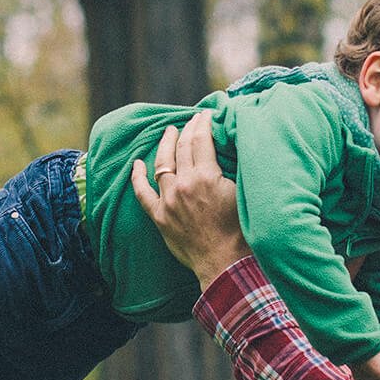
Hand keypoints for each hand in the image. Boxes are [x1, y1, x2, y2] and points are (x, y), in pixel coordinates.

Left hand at [130, 111, 249, 287]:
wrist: (225, 263)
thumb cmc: (240, 231)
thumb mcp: (242, 193)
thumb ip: (230, 169)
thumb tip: (227, 148)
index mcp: (206, 177)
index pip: (201, 140)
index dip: (203, 124)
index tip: (207, 115)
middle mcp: (183, 185)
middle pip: (181, 147)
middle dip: (188, 129)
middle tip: (192, 120)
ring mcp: (168, 201)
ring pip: (161, 164)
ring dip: (165, 144)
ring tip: (169, 132)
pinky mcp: (159, 217)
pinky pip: (142, 193)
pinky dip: (137, 176)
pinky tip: (137, 163)